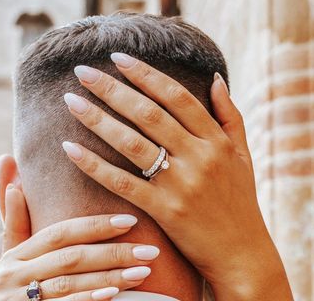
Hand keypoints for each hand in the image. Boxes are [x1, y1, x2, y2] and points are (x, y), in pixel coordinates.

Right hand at [0, 156, 155, 299]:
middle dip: (113, 252)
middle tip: (149, 250)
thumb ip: (15, 217)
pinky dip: (90, 300)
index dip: (95, 226)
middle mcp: (13, 276)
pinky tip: (116, 295)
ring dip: (111, 277)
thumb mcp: (9, 257)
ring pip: (71, 284)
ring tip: (144, 272)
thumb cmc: (10, 291)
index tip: (130, 220)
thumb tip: (6, 159)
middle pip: (71, 258)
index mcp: (15, 255)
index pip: (60, 234)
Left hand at [61, 54, 292, 300]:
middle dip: (112, 88)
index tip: (118, 57)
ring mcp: (181, 184)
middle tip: (83, 71)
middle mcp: (199, 157)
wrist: (242, 255)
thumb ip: (230, 115)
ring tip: (70, 100)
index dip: (145, 74)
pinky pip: (122, 183)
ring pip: (131, 143)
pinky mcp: (165, 211)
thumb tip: (217, 78)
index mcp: (216, 140)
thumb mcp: (244, 155)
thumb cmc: (241, 202)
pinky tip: (70, 147)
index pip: (176, 96)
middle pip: (148, 114)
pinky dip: (94, 164)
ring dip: (98, 119)